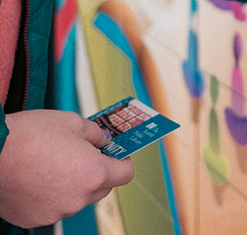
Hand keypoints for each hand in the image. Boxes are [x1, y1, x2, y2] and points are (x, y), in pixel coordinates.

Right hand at [0, 110, 134, 227]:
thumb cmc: (28, 136)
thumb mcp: (71, 122)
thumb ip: (95, 133)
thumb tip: (104, 140)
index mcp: (94, 173)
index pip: (125, 174)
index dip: (123, 161)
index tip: (116, 153)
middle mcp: (78, 198)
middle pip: (102, 188)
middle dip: (98, 172)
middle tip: (84, 155)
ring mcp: (56, 211)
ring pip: (76, 198)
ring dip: (72, 184)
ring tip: (53, 164)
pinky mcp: (34, 218)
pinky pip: (52, 206)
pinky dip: (50, 195)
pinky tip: (36, 178)